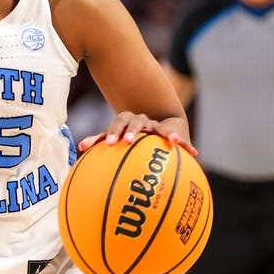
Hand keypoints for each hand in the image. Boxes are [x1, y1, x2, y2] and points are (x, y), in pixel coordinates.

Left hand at [77, 112, 197, 155]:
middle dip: (132, 131)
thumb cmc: (123, 135)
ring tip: (174, 141)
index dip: (112, 133)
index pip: (117, 123)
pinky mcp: (167, 133)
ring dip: (166, 134)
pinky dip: (184, 145)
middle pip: (135, 122)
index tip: (109, 144)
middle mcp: (139, 120)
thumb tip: (79, 148)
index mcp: (125, 120)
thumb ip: (97, 141)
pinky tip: (194, 153)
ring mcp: (154, 125)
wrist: (144, 123)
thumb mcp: (112, 137)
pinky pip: (176, 139)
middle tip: (128, 142)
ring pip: (159, 128)